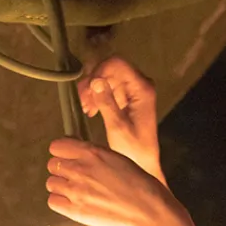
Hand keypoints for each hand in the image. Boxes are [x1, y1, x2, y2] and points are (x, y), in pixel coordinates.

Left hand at [46, 137, 184, 225]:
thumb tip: (77, 154)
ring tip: (76, 191)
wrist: (149, 212)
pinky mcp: (75, 210)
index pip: (57, 146)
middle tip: (75, 177)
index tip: (68, 157)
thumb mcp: (118, 159)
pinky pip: (52, 201)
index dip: (62, 152)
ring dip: (60, 186)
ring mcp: (76, 190)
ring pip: (51, 183)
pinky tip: (74, 202)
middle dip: (62, 169)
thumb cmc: (140, 185)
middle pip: (52, 164)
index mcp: (92, 153)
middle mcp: (81, 169)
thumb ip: (95, 155)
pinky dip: (60, 201)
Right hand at [78, 57, 164, 181]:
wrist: (143, 162)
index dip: (98, 72)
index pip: (117, 64)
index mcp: (142, 88)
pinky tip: (90, 110)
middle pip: (110, 68)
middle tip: (83, 102)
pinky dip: (97, 95)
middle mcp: (140, 84)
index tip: (87, 91)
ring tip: (86, 108)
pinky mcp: (127, 98)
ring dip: (93, 89)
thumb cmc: (133, 148)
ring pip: (107, 76)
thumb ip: (107, 102)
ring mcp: (134, 90)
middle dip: (93, 81)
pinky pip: (108, 87)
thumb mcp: (117, 126)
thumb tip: (95, 81)